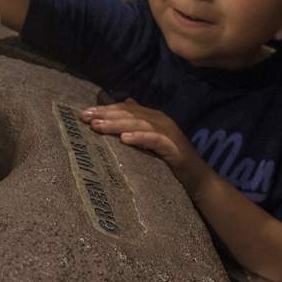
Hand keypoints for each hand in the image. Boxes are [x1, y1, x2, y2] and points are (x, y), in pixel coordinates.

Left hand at [80, 98, 206, 180]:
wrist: (197, 178)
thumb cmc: (171, 160)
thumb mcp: (152, 139)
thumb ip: (139, 122)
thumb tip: (126, 103)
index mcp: (154, 117)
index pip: (126, 109)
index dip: (105, 109)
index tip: (83, 114)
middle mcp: (160, 120)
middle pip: (130, 114)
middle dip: (106, 114)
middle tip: (85, 117)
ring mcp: (168, 133)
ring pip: (139, 124)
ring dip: (117, 124)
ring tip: (98, 126)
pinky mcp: (173, 147)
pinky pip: (154, 140)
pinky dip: (140, 138)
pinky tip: (124, 139)